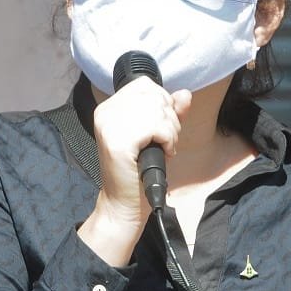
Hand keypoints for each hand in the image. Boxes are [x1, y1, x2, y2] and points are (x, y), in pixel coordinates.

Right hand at [78, 77, 190, 265]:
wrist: (125, 204)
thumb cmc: (141, 171)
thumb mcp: (158, 135)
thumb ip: (170, 113)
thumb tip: (184, 93)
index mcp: (110, 108)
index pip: (145, 85)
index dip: (163, 103)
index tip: (162, 128)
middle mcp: (105, 112)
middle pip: (154, 95)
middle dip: (170, 118)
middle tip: (166, 141)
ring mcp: (109, 126)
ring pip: (157, 110)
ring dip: (171, 131)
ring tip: (165, 148)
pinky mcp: (117, 142)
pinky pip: (156, 127)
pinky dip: (168, 139)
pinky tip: (164, 153)